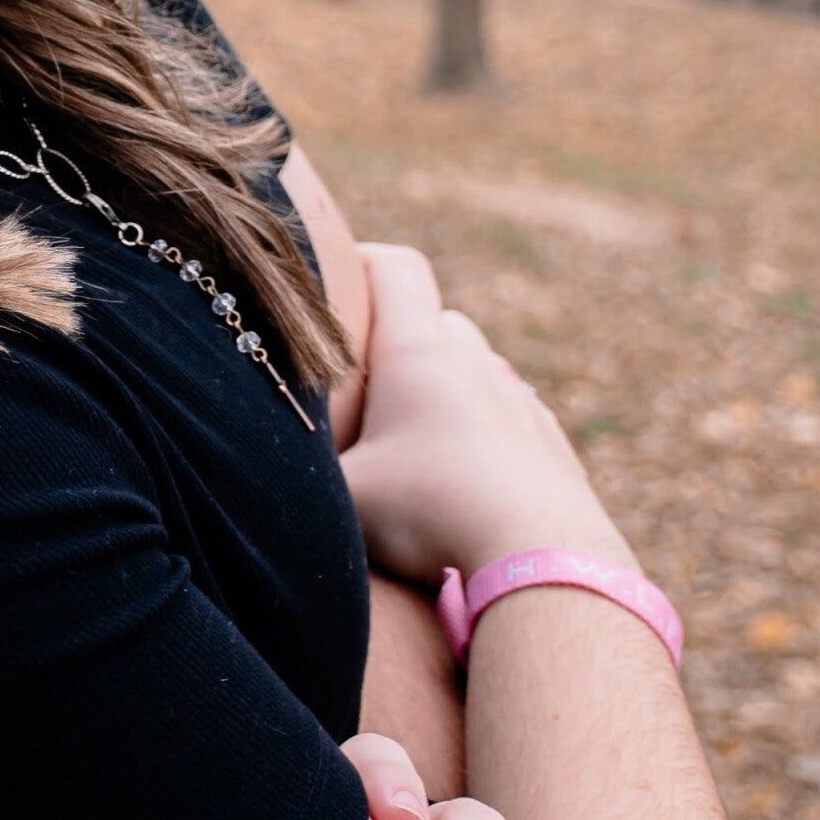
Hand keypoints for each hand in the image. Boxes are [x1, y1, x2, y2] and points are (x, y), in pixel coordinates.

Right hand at [337, 242, 638, 587]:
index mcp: (418, 352)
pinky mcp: (549, 443)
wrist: (541, 557)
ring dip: (444, 391)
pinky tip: (463, 482)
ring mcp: (519, 399)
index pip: (395, 267)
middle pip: (436, 320)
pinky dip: (481, 433)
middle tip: (363, 388)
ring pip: (475, 370)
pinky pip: (509, 418)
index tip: (333, 287)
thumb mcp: (342, 497)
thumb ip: (304, 473)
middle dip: (398, 342)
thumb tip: (270, 470)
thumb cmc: (430, 514)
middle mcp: (474, 362)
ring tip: (413, 444)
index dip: (361, 262)